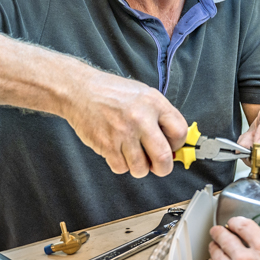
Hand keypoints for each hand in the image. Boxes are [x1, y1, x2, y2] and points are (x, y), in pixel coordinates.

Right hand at [61, 65, 189, 177]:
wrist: (79, 91)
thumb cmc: (111, 93)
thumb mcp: (143, 94)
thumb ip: (160, 116)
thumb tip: (172, 143)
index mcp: (154, 103)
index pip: (180, 132)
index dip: (178, 144)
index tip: (171, 147)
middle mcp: (141, 118)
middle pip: (163, 158)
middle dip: (163, 167)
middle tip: (159, 166)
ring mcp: (123, 133)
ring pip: (141, 169)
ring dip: (140, 167)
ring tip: (134, 155)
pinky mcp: (106, 145)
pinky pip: (121, 168)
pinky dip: (121, 164)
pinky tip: (118, 152)